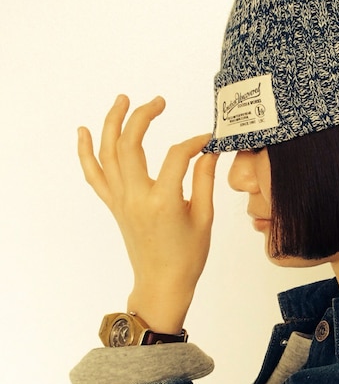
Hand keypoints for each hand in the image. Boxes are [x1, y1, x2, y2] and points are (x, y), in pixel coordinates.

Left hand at [77, 95, 218, 333]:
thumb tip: (209, 151)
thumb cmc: (187, 256)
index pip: (178, 155)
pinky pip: (94, 174)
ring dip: (111, 123)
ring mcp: (120, 200)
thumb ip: (205, 179)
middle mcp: (136, 197)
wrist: (161, 283)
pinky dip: (85, 152)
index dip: (195, 142)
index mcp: (163, 202)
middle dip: (142, 116)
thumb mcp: (204, 217)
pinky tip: (84, 131)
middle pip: (129, 144)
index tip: (209, 140)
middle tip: (158, 101)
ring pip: (107, 153)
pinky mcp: (114, 205)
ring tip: (122, 100)